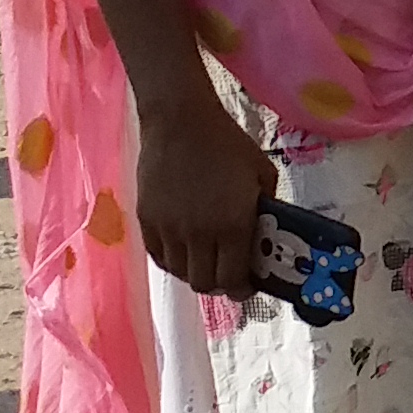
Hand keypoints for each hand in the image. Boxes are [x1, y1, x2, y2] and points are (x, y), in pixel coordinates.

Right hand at [134, 91, 278, 299]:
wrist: (181, 123)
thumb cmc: (228, 145)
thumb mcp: (263, 175)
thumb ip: (266, 209)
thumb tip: (267, 234)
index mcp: (233, 225)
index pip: (234, 277)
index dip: (243, 289)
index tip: (249, 286)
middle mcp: (198, 234)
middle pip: (204, 283)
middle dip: (221, 285)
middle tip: (229, 275)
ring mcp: (169, 229)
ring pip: (180, 273)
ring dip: (196, 273)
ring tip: (207, 260)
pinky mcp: (145, 220)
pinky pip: (158, 256)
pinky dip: (173, 261)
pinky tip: (184, 250)